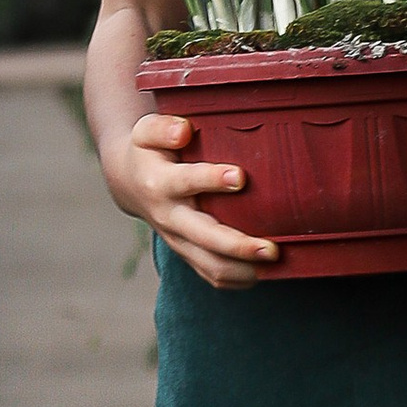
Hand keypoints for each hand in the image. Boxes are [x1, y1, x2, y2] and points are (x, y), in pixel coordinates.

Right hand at [106, 109, 279, 290]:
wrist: (131, 184)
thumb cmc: (149, 151)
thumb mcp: (146, 131)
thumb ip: (163, 127)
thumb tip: (184, 131)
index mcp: (159, 182)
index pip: (186, 181)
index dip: (212, 180)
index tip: (240, 176)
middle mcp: (168, 216)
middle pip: (203, 237)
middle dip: (238, 246)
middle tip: (272, 248)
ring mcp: (177, 240)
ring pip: (209, 265)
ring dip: (243, 269)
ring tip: (275, 263)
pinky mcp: (187, 254)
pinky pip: (211, 275)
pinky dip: (238, 279)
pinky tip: (265, 272)